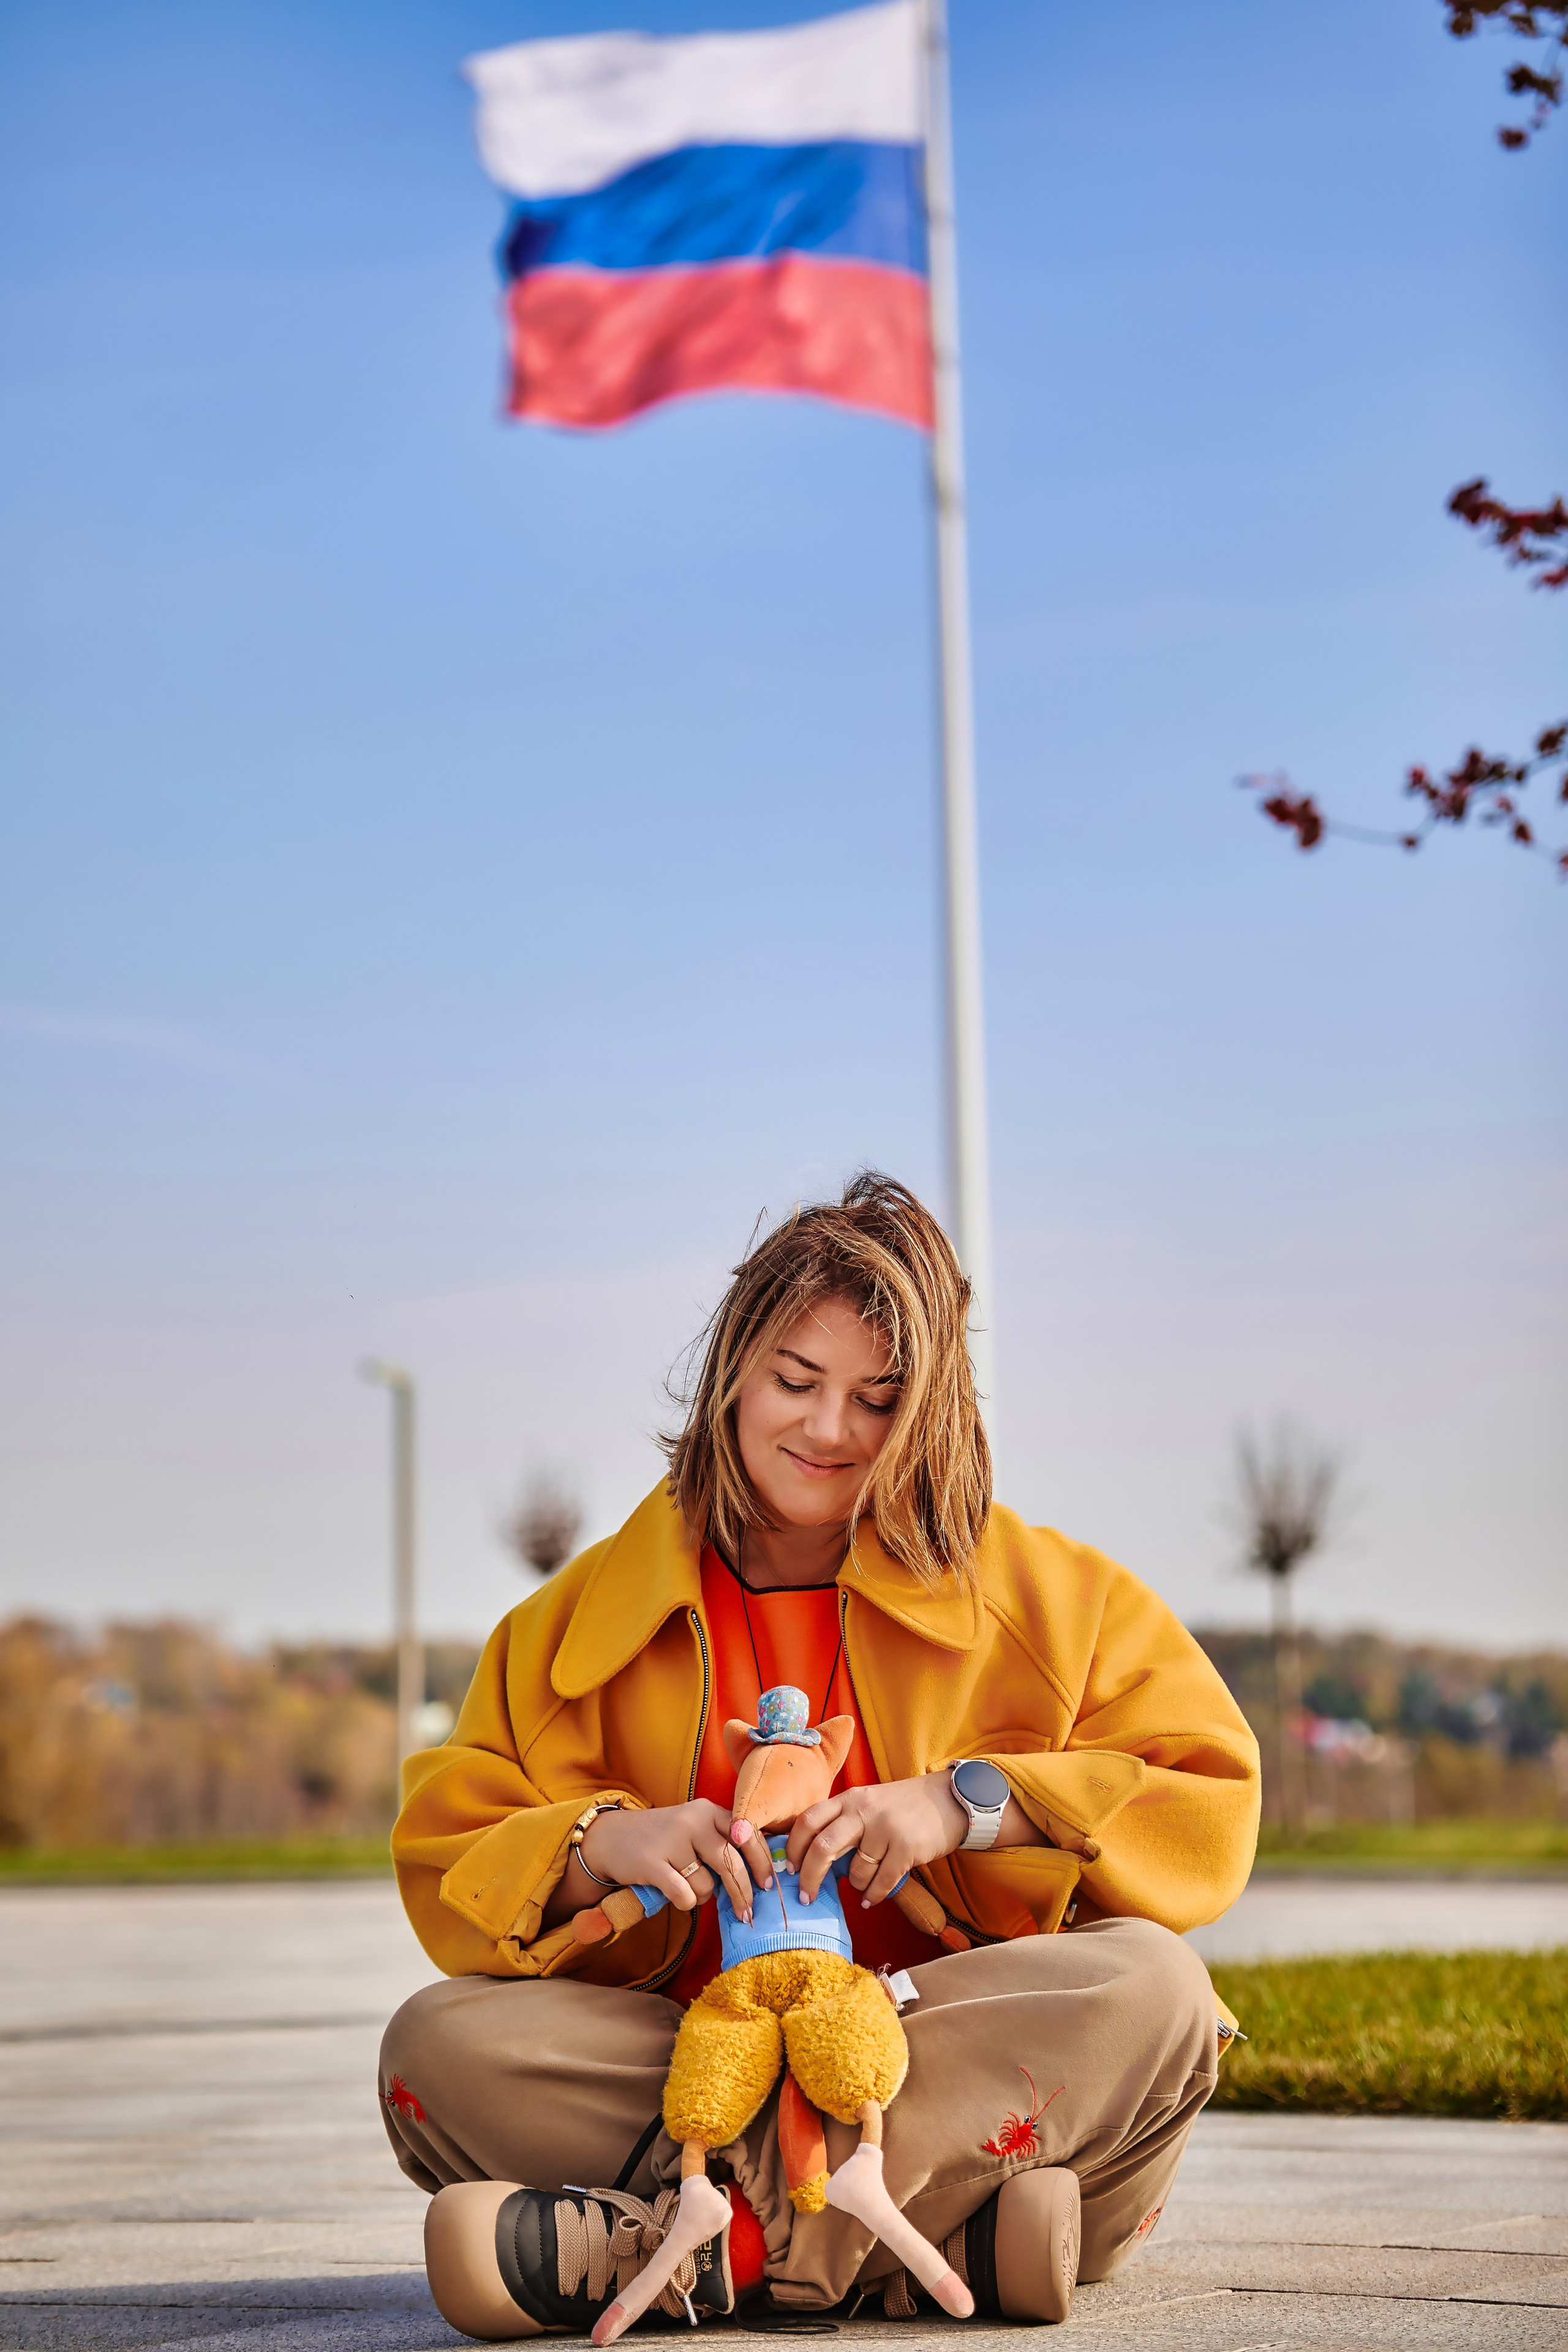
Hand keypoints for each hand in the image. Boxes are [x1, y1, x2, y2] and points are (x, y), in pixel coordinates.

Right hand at [579, 1800, 769, 1921]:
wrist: (612, 1837)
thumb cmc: (664, 1838)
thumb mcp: (695, 1828)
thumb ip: (723, 1841)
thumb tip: (760, 1874)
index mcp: (708, 1810)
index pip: (746, 1834)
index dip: (761, 1861)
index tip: (768, 1884)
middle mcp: (692, 1820)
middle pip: (731, 1863)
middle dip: (743, 1892)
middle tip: (748, 1913)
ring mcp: (671, 1840)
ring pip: (706, 1885)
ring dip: (702, 1896)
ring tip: (687, 1887)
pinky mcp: (652, 1863)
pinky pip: (684, 1895)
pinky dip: (685, 1902)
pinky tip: (676, 1895)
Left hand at [785, 1773, 967, 1908]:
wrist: (949, 1799)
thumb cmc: (902, 1807)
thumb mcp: (868, 1803)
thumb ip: (843, 1823)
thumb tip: (813, 1859)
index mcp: (849, 1798)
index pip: (808, 1820)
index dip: (794, 1847)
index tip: (789, 1869)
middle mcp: (863, 1810)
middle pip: (822, 1847)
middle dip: (809, 1877)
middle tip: (805, 1897)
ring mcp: (885, 1828)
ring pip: (855, 1871)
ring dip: (855, 1885)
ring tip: (861, 1886)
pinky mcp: (907, 1847)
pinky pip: (881, 1882)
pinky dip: (873, 1895)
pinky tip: (870, 1899)